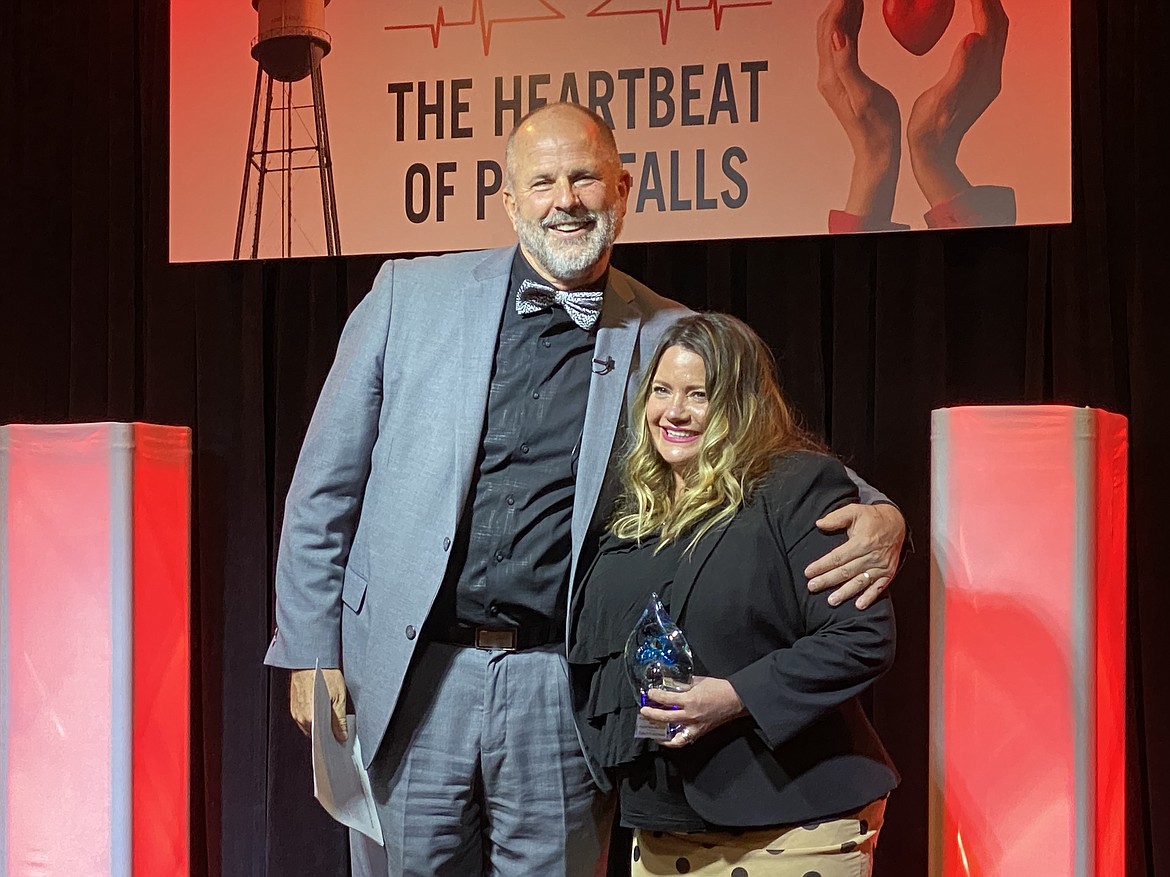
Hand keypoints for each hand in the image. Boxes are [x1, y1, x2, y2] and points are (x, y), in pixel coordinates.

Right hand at [290, 667, 347, 742]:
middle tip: (339, 729)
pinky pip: (305, 716)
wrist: (310, 658)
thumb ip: (339, 720)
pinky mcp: (294, 704)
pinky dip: (314, 716)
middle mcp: (299, 716)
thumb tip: (341, 736)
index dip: (332, 740)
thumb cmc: (324, 674)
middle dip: (327, 732)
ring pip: (310, 724)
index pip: (321, 739)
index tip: (340, 740)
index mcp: (309, 718)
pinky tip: (323, 709)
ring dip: (320, 724)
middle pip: (315, 732)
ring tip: (332, 716)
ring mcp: (295, 710)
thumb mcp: (338, 697)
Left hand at [640, 676, 746, 748]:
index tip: (650, 694)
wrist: (736, 700)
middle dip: (651, 714)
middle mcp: (691, 715)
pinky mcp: (699, 732)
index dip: (655, 696)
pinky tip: (666, 738)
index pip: (666, 699)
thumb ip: (684, 684)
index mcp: (690, 700)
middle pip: (665, 718)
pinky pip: (683, 740)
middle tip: (644, 711)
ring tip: (651, 727)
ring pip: (673, 735)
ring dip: (660, 732)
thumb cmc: (721, 689)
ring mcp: (695, 726)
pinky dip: (673, 742)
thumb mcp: (699, 681)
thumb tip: (672, 684)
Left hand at [805, 503, 905, 608]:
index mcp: (862, 541)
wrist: (896, 523)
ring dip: (845, 592)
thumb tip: (819, 524)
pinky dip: (870, 597)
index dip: (822, 565)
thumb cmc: (872, 517)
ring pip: (860, 581)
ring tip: (831, 600)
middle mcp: (872, 555)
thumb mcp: (853, 510)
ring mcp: (881, 566)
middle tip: (812, 587)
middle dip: (828, 580)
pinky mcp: (888, 573)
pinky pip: (879, 587)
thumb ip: (836, 518)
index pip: (837, 557)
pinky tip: (859, 605)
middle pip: (846, 571)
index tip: (808, 572)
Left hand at [816, 0, 902, 220]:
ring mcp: (833, 76)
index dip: (840, 3)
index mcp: (832, 75)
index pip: (830, 28)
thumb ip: (847, 63)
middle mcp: (828, 74)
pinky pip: (842, 44)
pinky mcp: (842, 79)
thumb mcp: (863, 95)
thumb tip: (837, 34)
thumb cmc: (875, 127)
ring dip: (843, 11)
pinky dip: (849, 25)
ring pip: (833, 34)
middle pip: (827, 28)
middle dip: (839, 3)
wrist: (875, 151)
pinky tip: (858, 16)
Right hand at [907, 0, 1008, 206]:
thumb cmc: (930, 130)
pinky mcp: (980, 81)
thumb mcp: (941, 99)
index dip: (983, 2)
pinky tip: (972, 19)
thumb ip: (959, 68)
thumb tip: (973, 37)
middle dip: (988, 2)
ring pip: (995, 33)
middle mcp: (991, 73)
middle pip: (998, 25)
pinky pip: (987, 44)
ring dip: (987, 10)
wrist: (934, 155)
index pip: (991, 26)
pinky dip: (982, 23)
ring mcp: (987, 77)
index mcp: (982, 75)